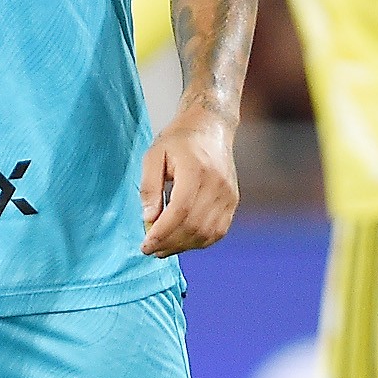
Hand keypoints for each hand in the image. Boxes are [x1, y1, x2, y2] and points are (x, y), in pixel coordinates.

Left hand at [140, 104, 239, 256]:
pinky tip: (182, 241)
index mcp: (196, 170)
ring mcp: (228, 195)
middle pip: (194, 226)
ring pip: (206, 233)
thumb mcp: (154, 155)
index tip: (145, 245)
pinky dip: (199, 242)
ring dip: (183, 246)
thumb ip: (149, 187)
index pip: (180, 210)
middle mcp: (217, 184)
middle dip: (169, 243)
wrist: (210, 128)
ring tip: (162, 248)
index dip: (162, 232)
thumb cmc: (179, 140)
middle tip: (150, 250)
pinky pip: (218, 232)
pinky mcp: (233, 202)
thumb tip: (148, 218)